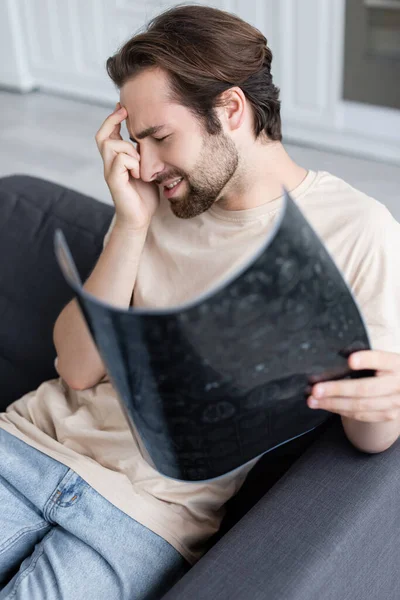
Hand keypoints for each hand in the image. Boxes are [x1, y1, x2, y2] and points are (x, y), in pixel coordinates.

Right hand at [95, 102, 159, 229]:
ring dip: (128, 148)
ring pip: (111, 145)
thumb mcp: (148, 167)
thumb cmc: (145, 194)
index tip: (124, 106)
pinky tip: (139, 173)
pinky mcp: (114, 182)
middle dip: (112, 121)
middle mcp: (110, 163)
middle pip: (102, 135)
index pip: (108, 133)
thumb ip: (145, 152)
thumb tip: (153, 133)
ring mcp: (111, 172)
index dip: (113, 117)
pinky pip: (120, 161)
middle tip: (125, 113)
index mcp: (116, 159)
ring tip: (139, 160)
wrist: (141, 217)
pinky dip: (132, 162)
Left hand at [307, 350, 399, 422]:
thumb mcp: (381, 358)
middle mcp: (398, 384)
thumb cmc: (385, 367)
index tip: (350, 360)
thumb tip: (337, 353)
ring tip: (312, 400)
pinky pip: (360, 415)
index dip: (367, 360)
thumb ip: (364, 355)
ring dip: (332, 404)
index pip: (381, 359)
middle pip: (365, 389)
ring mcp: (394, 402)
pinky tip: (325, 405)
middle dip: (337, 390)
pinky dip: (339, 411)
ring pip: (360, 406)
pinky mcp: (387, 415)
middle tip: (315, 389)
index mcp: (395, 364)